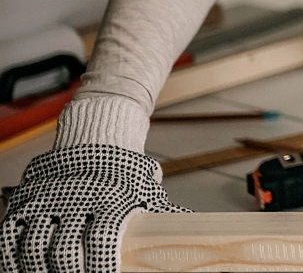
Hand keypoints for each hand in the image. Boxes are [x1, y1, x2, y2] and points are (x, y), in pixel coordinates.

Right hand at [0, 144, 189, 272]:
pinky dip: (13, 259)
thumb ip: (163, 215)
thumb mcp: (147, 191)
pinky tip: (22, 270)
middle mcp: (76, 199)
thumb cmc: (125, 174)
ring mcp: (47, 200)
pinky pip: (11, 236)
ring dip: (40, 269)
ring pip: (34, 246)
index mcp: (109, 199)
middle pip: (64, 249)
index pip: (101, 240)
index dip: (100, 266)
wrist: (96, 138)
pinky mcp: (27, 201)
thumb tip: (191, 227)